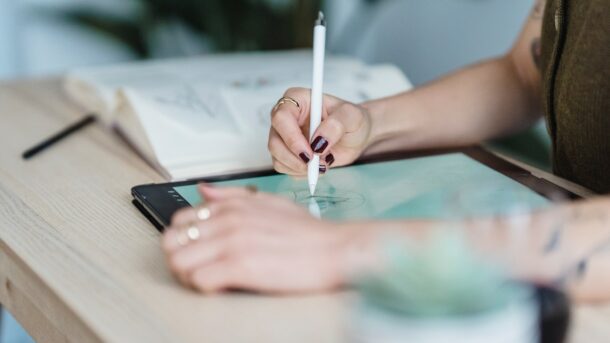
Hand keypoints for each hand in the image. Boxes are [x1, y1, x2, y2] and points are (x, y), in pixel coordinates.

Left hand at [161, 184, 354, 293]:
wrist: (336, 249)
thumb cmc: (308, 232)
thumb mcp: (269, 203)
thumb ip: (233, 196)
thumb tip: (203, 190)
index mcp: (231, 206)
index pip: (179, 219)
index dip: (183, 240)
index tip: (198, 251)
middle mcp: (227, 220)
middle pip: (172, 241)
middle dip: (179, 258)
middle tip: (198, 269)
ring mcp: (232, 242)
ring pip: (178, 262)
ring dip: (188, 276)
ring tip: (209, 280)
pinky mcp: (240, 266)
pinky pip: (199, 281)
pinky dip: (205, 288)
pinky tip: (223, 286)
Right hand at [268, 87, 371, 175]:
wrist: (356, 136)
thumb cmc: (353, 120)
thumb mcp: (352, 116)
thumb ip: (336, 125)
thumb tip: (318, 141)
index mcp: (297, 99)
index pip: (281, 117)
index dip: (292, 137)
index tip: (311, 152)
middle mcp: (286, 117)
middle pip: (274, 141)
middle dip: (295, 158)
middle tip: (318, 164)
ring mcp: (284, 135)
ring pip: (277, 156)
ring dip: (299, 166)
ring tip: (323, 163)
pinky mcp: (286, 152)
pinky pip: (283, 167)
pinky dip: (299, 172)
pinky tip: (316, 166)